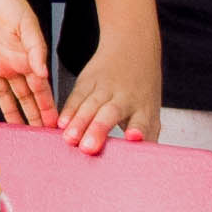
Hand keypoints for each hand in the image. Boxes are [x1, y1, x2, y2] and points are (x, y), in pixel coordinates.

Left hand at [0, 0, 53, 128]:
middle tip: (39, 138)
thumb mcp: (26, 21)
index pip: (40, 88)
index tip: (54, 126)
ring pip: (2, 95)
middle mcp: (11, 63)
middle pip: (23, 97)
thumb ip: (35, 47)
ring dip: (9, 112)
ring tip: (16, 131)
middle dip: (32, 116)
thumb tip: (44, 74)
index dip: (47, 106)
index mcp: (27, 56)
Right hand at [60, 38, 160, 153]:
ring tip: (69, 139)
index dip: (139, 130)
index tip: (134, 137)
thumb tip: (143, 166)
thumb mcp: (150, 110)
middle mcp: (124, 98)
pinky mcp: (88, 80)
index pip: (142, 121)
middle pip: (110, 114)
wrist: (133, 45)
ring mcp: (105, 88)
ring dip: (79, 123)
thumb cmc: (141, 89)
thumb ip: (146, 136)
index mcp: (143, 108)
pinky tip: (61, 123)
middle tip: (88, 148)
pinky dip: (68, 110)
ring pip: (90, 105)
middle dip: (99, 130)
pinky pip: (76, 96)